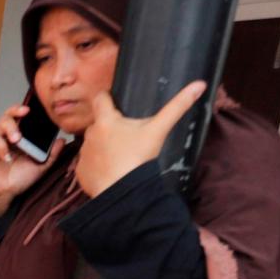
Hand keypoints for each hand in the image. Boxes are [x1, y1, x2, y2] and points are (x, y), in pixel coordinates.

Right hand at [0, 104, 57, 232]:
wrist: (2, 194)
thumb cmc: (18, 180)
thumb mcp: (40, 167)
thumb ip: (51, 154)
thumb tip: (62, 140)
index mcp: (22, 138)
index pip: (23, 119)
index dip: (27, 111)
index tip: (36, 109)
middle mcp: (9, 137)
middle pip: (10, 115)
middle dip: (16, 110)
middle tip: (25, 112)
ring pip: (1, 124)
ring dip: (10, 128)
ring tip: (16, 139)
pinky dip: (1, 147)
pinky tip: (7, 157)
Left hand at [75, 81, 206, 196]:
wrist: (123, 193)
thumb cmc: (138, 159)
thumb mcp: (158, 130)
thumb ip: (177, 107)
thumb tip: (199, 85)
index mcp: (105, 120)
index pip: (100, 98)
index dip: (107, 97)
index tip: (114, 100)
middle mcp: (90, 134)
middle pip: (98, 123)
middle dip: (110, 126)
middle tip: (127, 135)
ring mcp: (83, 154)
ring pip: (93, 143)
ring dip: (103, 145)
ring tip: (120, 154)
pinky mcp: (81, 172)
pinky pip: (88, 163)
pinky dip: (98, 165)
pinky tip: (111, 169)